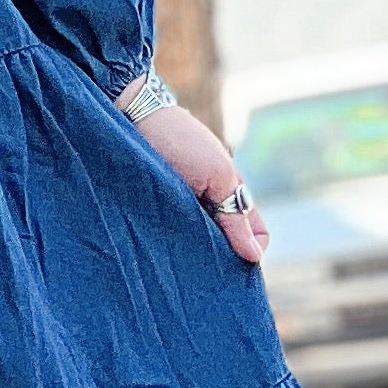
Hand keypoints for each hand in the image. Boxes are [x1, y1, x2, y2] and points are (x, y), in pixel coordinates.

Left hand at [132, 97, 266, 265]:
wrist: (132, 118)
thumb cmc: (181, 142)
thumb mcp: (216, 177)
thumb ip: (234, 217)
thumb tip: (255, 257)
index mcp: (231, 194)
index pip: (253, 234)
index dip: (251, 250)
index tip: (233, 264)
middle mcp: (208, 205)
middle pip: (225, 246)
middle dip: (219, 259)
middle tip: (202, 270)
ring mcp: (181, 209)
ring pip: (197, 246)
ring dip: (191, 255)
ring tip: (177, 260)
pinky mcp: (155, 213)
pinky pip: (169, 240)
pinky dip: (170, 247)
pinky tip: (160, 251)